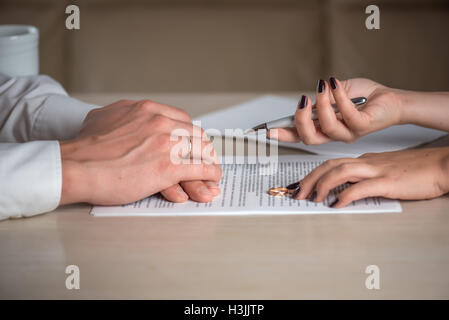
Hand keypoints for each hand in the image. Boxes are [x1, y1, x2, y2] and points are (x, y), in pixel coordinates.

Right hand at [59, 99, 221, 205]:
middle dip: (202, 148)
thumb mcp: (103, 117)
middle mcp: (160, 122)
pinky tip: (212, 178)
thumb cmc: (85, 148)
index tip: (191, 143)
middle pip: (195, 133)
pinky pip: (200, 168)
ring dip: (210, 161)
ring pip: (202, 150)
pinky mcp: (169, 167)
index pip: (182, 118)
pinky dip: (210, 173)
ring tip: (212, 171)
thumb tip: (123, 117)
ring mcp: (167, 144)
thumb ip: (121, 115)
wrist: (76, 166)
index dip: (189, 133)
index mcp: (147, 109)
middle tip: (204, 158)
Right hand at [269, 78, 403, 143]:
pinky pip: (347, 115)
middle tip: (302, 102)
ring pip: (327, 127)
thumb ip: (320, 99)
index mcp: (324, 128)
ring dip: (322, 104)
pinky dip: (339, 97)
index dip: (283, 135)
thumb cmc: (363, 97)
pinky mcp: (362, 126)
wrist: (389, 98)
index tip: (268, 132)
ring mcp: (348, 133)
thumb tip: (307, 99)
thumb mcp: (334, 94)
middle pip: (309, 138)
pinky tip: (335, 85)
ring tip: (323, 87)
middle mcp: (334, 134)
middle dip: (300, 120)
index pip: (300, 135)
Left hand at [290, 147, 448, 207]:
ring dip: (322, 185)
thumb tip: (347, 191)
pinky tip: (337, 204)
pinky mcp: (389, 181)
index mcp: (365, 160)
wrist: (442, 165)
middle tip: (296, 193)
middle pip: (330, 165)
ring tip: (313, 198)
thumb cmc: (417, 170)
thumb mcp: (385, 171)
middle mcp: (367, 162)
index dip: (312, 174)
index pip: (331, 163)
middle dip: (309, 179)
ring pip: (341, 172)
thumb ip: (366, 178)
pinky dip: (346, 195)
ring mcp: (377, 170)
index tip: (300, 185)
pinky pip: (362, 187)